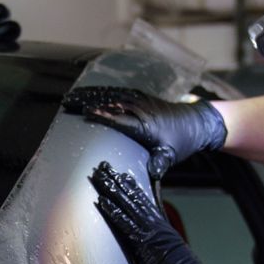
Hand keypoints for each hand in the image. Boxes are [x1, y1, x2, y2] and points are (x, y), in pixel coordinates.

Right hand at [63, 86, 226, 178]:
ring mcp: (140, 101)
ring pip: (111, 95)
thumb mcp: (172, 154)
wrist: (196, 122)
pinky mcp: (141, 97)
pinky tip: (89, 92)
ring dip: (91, 94)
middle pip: (110, 103)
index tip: (85, 112)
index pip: (120, 119)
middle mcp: (141, 109)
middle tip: (67, 102)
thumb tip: (153, 172)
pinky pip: (118, 91)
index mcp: (146, 124)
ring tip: (71, 96)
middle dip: (88, 101)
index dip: (103, 115)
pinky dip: (102, 91)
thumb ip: (160, 162)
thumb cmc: (182, 141)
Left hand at [90, 162, 225, 263]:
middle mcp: (157, 226)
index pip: (144, 204)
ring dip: (111, 189)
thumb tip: (155, 251)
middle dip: (117, 181)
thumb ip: (162, 251)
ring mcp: (151, 234)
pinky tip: (101, 201)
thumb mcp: (174, 261)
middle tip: (103, 166)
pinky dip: (113, 211)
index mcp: (163, 230)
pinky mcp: (145, 245)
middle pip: (134, 198)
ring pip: (128, 205)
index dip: (131, 189)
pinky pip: (125, 225)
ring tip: (98, 174)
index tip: (120, 176)